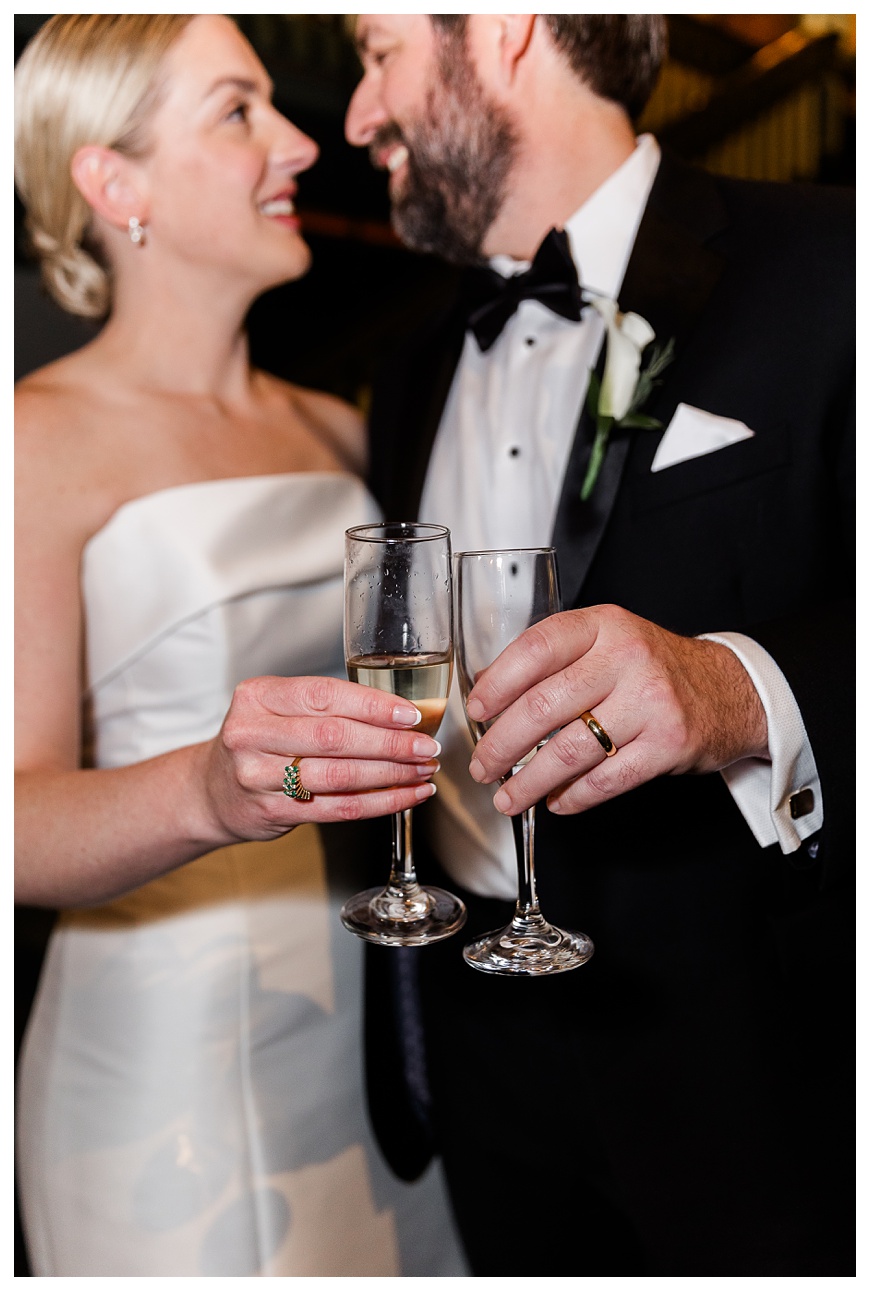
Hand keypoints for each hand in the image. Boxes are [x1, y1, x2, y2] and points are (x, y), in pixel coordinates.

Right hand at [199, 675, 439, 842]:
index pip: (324, 694)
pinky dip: (381, 803)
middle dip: (390, 743)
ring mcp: (258, 776)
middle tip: (425, 746)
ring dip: (391, 774)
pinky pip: (339, 809)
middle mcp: (252, 734)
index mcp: (257, 697)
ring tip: (422, 770)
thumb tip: (399, 714)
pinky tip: (407, 795)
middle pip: (334, 737)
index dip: (373, 705)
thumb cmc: (258, 742)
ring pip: (340, 776)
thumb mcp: (275, 709)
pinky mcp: (273, 812)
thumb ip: (325, 706)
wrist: (211, 791)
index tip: (410, 715)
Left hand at [465, 605, 768, 816]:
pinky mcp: (668, 744)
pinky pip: (606, 780)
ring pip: (569, 751)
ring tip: (508, 797)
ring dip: (529, 782)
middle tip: (484, 766)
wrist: (731, 689)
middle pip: (544, 707)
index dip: (497, 683)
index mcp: (603, 626)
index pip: (536, 650)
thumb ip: (557, 659)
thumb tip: (490, 693)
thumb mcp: (608, 641)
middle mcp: (627, 658)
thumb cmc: (653, 668)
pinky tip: (556, 801)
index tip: (476, 710)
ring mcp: (650, 702)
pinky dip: (573, 797)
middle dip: (502, 745)